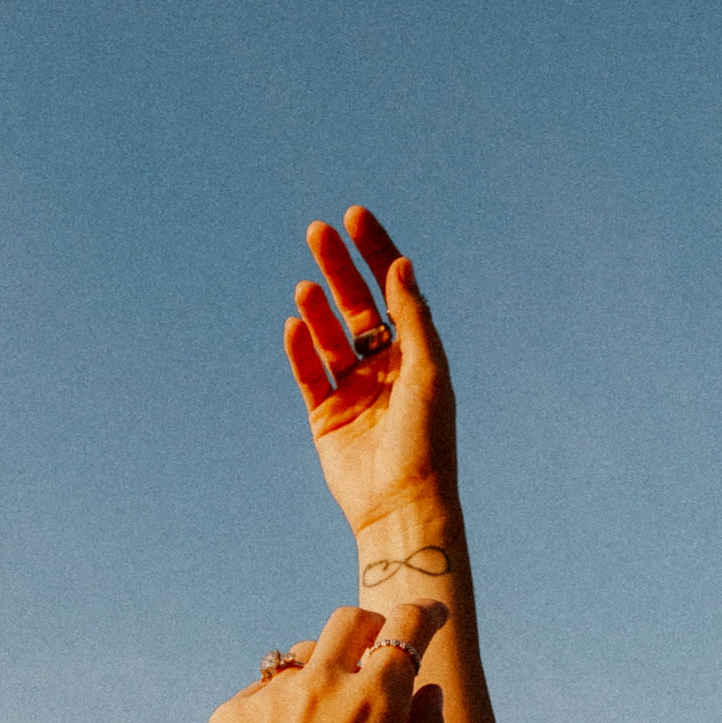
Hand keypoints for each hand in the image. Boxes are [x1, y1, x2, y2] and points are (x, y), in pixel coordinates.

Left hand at [184, 603, 450, 722]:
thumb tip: (429, 692)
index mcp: (375, 701)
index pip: (407, 627)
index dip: (426, 613)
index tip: (432, 615)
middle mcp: (322, 684)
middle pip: (350, 621)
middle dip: (370, 626)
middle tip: (376, 650)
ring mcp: (271, 696)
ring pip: (302, 657)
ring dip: (321, 672)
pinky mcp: (231, 716)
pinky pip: (263, 694)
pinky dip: (281, 711)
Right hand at [284, 207, 457, 536]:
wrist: (401, 504)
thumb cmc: (427, 439)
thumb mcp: (427, 370)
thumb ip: (411, 318)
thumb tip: (399, 264)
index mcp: (416, 352)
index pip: (392, 289)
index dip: (375, 252)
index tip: (356, 218)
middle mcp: (385, 366)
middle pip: (356, 304)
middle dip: (339, 267)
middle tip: (318, 231)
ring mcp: (354, 390)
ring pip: (329, 336)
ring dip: (318, 307)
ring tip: (305, 287)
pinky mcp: (326, 415)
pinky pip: (309, 372)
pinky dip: (300, 348)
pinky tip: (294, 324)